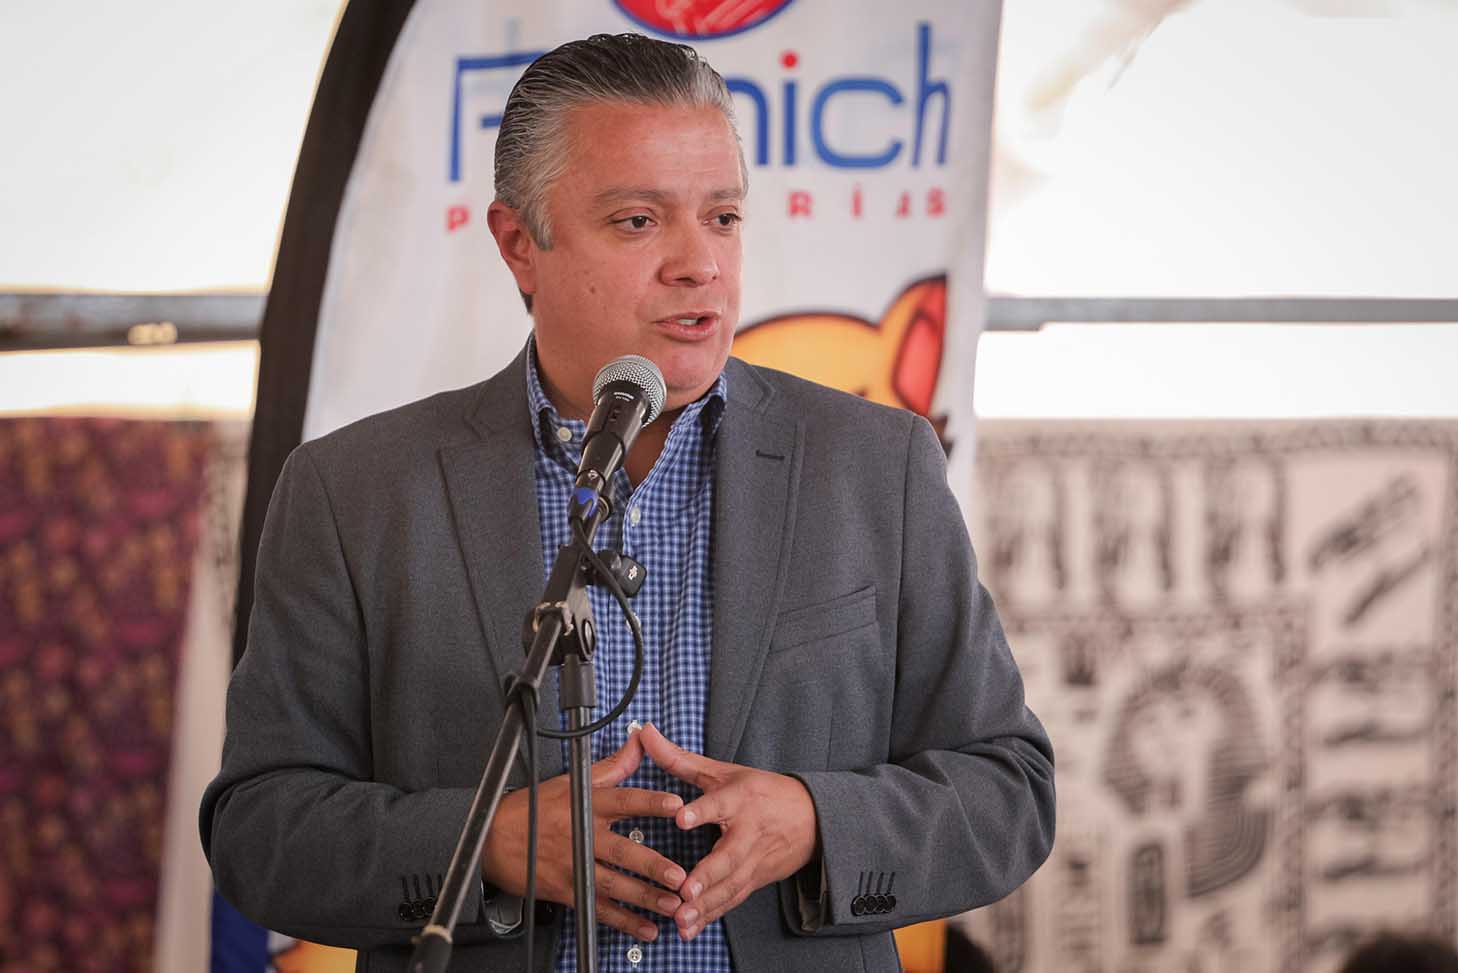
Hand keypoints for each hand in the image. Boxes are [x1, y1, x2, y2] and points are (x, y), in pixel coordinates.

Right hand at [482, 730, 686, 941]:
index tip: (676, 805)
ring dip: (644, 897)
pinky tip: (646, 928)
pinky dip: (623, 921)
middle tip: (678, 875)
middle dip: (651, 865)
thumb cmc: (532, 809)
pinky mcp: (566, 890)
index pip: (623, 800)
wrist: (491, 839)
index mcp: (585, 805)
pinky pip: (599, 908)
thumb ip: (611, 766)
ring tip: (672, 904)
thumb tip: (638, 742)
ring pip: (614, 884)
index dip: (649, 802)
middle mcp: (581, 836)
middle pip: (621, 851)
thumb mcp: (570, 781)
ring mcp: (574, 866)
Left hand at [637, 723, 818, 940]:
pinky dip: (711, 915)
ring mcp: (753, 860)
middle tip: (685, 889)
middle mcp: (748, 832)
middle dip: (706, 876)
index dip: (702, 811)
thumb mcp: (723, 772)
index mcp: (740, 799)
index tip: (681, 819)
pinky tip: (690, 928)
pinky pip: (731, 900)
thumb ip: (679, 758)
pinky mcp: (755, 880)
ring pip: (729, 885)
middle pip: (728, 856)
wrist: (812, 818)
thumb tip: (644, 732)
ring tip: (682, 917)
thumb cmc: (762, 792)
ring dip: (706, 904)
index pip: (719, 804)